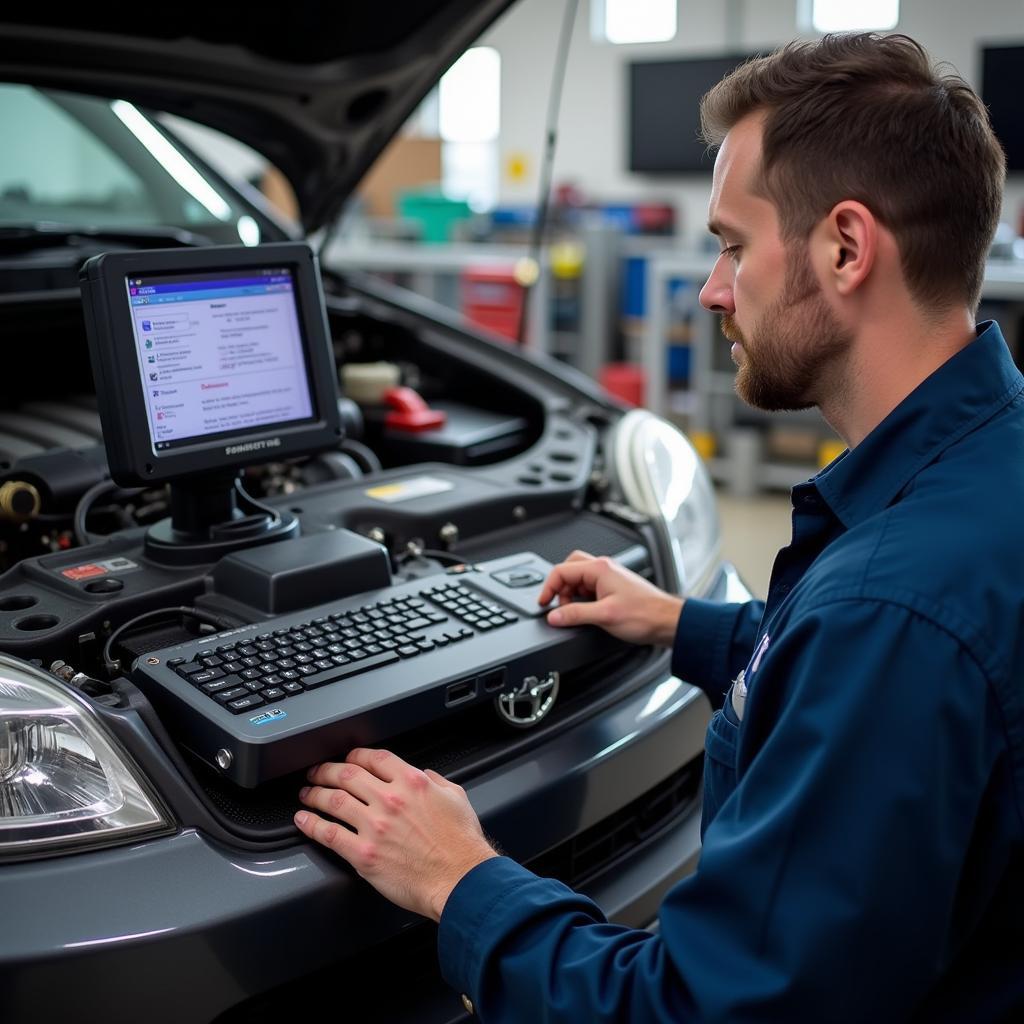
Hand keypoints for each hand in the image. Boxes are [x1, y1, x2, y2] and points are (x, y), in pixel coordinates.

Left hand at [294, 748, 497, 921]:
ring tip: (306, 794)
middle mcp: (390, 799)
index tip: (348, 759)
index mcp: (412, 782)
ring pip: (333, 800)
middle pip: (346, 774)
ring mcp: (374, 826)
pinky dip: (311, 824)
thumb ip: (436, 781)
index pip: (374, 757)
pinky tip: (303, 820)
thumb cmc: (461, 845)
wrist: (460, 880)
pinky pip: (329, 834)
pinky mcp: (363, 854)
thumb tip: (424, 776)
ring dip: (314, 794)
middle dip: (326, 770)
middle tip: (316, 772)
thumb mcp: (456, 797)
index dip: (355, 755)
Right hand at [539, 550, 682, 646]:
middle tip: (557, 605)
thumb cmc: (645, 615)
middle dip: (559, 587)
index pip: (561, 570)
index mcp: (600, 568)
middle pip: (569, 568)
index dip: (548, 588)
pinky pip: (590, 587)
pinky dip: (582, 598)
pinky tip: (587, 612)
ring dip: (571, 594)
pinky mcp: (614, 587)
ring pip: (579, 578)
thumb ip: (575, 615)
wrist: (667, 622)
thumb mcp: (604, 616)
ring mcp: (610, 577)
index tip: (543, 603)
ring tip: (574, 612)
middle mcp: (604, 568)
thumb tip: (554, 615)